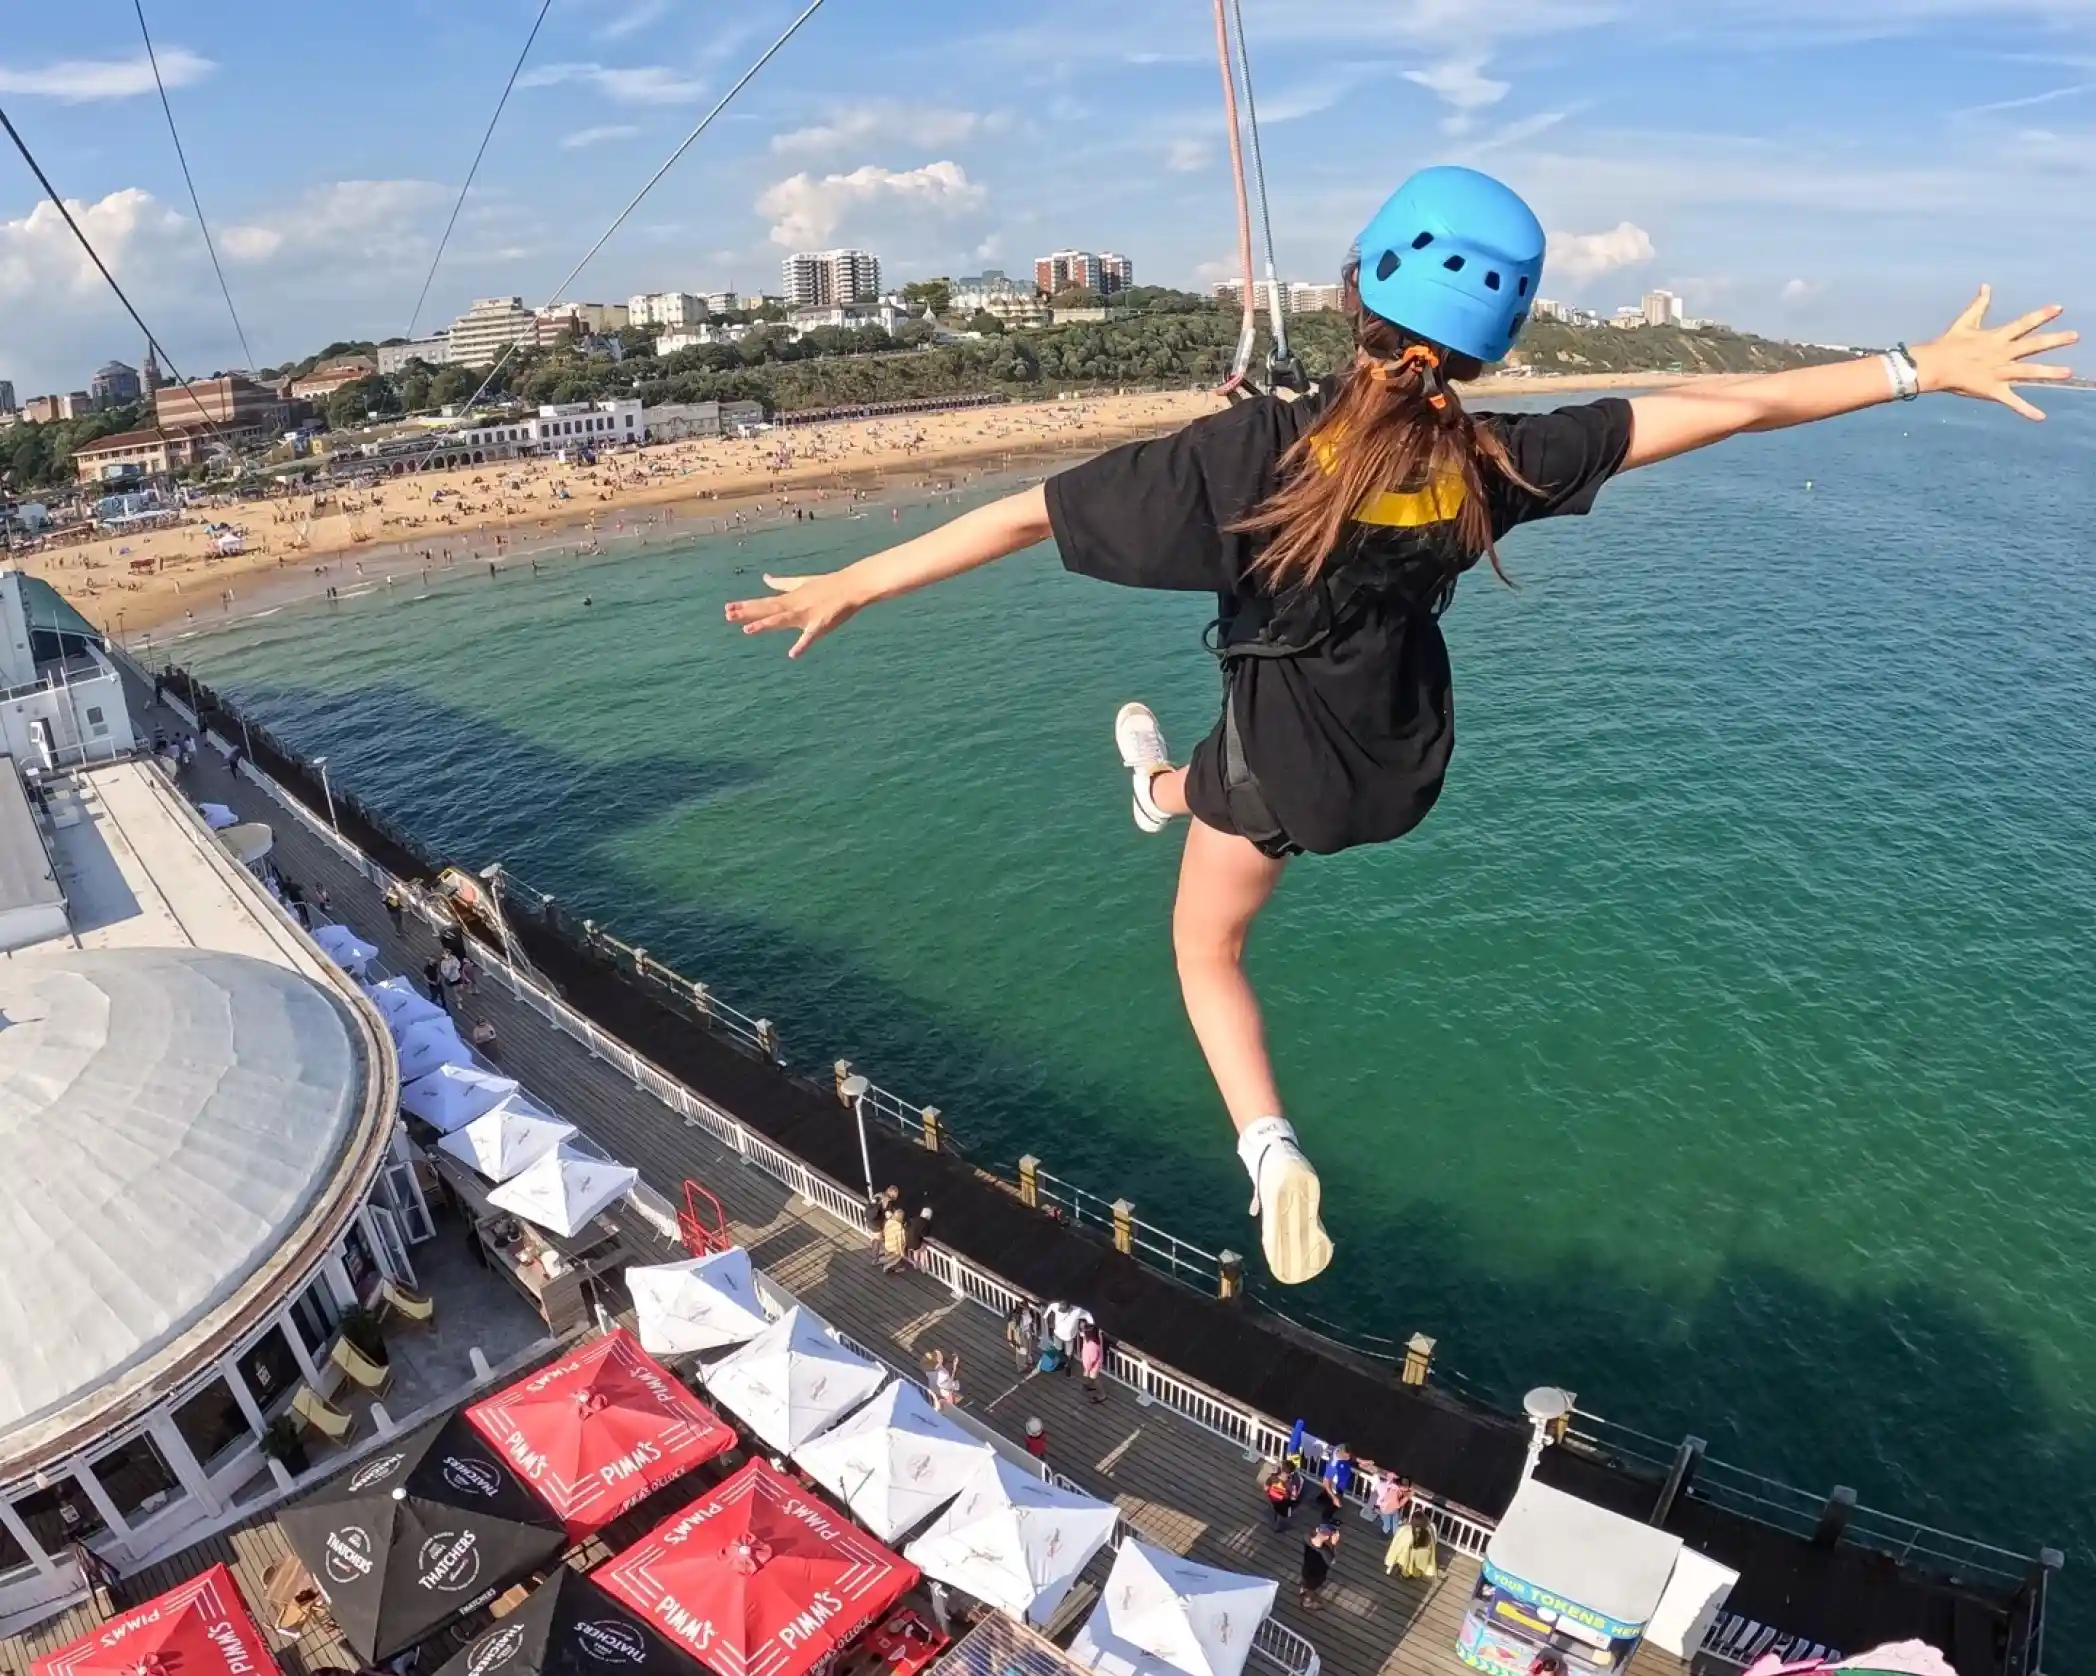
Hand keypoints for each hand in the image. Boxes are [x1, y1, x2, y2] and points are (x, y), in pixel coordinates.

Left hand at [723, 569, 866, 657]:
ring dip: (765, 625)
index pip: (763, 604)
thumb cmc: (826, 585)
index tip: (727, 608)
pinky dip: (802, 645)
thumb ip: (781, 583)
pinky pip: (810, 636)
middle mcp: (793, 606)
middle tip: (728, 615)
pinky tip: (793, 654)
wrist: (850, 586)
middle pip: (767, 610)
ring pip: (782, 620)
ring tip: (748, 630)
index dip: (745, 607)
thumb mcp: (800, 582)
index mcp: (789, 599)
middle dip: (747, 613)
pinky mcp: (821, 624)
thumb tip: (765, 578)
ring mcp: (806, 615)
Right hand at [1911, 286, 2077, 419]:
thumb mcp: (1966, 322)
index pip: (2024, 324)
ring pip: (2029, 372)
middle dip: (2055, 340)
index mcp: (1997, 338)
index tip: (2059, 308)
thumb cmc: (1947, 344)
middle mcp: (2002, 354)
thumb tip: (1986, 286)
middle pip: (2033, 345)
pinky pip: (2012, 401)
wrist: (1934, 365)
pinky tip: (2041, 417)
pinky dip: (2026, 410)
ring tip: (2068, 372)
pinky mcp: (1993, 390)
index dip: (2041, 315)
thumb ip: (1980, 305)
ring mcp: (1999, 372)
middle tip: (2075, 336)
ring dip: (2049, 373)